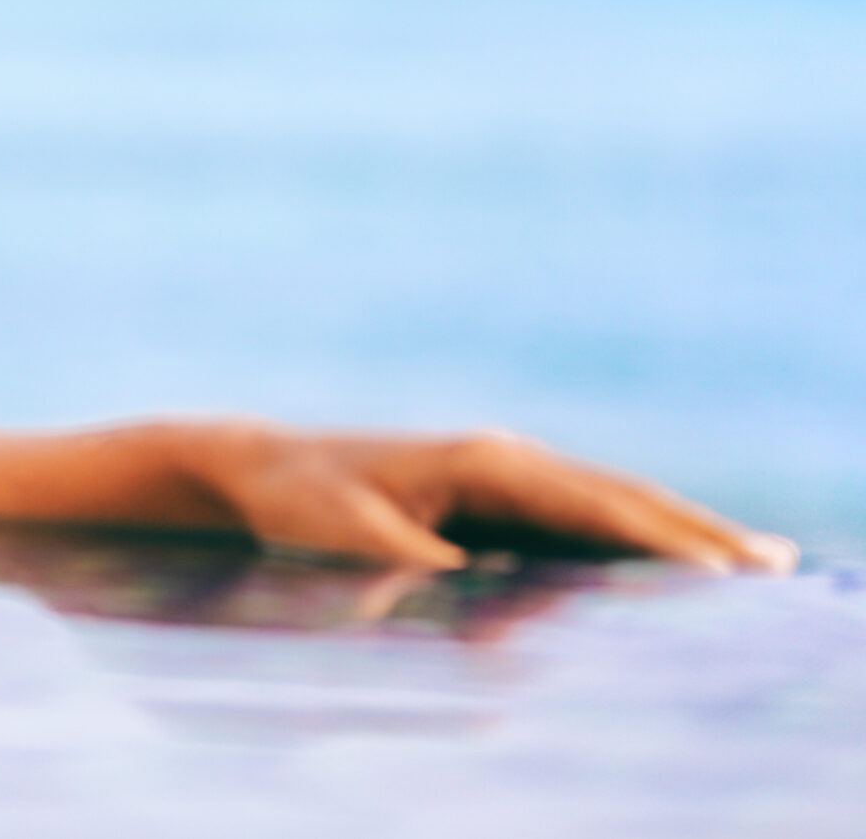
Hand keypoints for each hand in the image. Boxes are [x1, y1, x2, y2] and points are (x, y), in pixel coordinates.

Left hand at [173, 421, 796, 573]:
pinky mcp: (492, 491)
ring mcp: (502, 470)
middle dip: (696, 530)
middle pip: (618, 496)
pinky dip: (633, 534)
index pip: (588, 503)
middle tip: (773, 565)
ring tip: (754, 561)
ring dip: (678, 529)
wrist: (263, 464)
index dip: (656, 537)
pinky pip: (579, 516)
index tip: (715, 569)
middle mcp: (502, 458)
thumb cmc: (299, 498)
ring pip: (608, 501)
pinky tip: (670, 561)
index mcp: (479, 463)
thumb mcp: (341, 530)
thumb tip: (456, 577)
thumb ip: (400, 557)